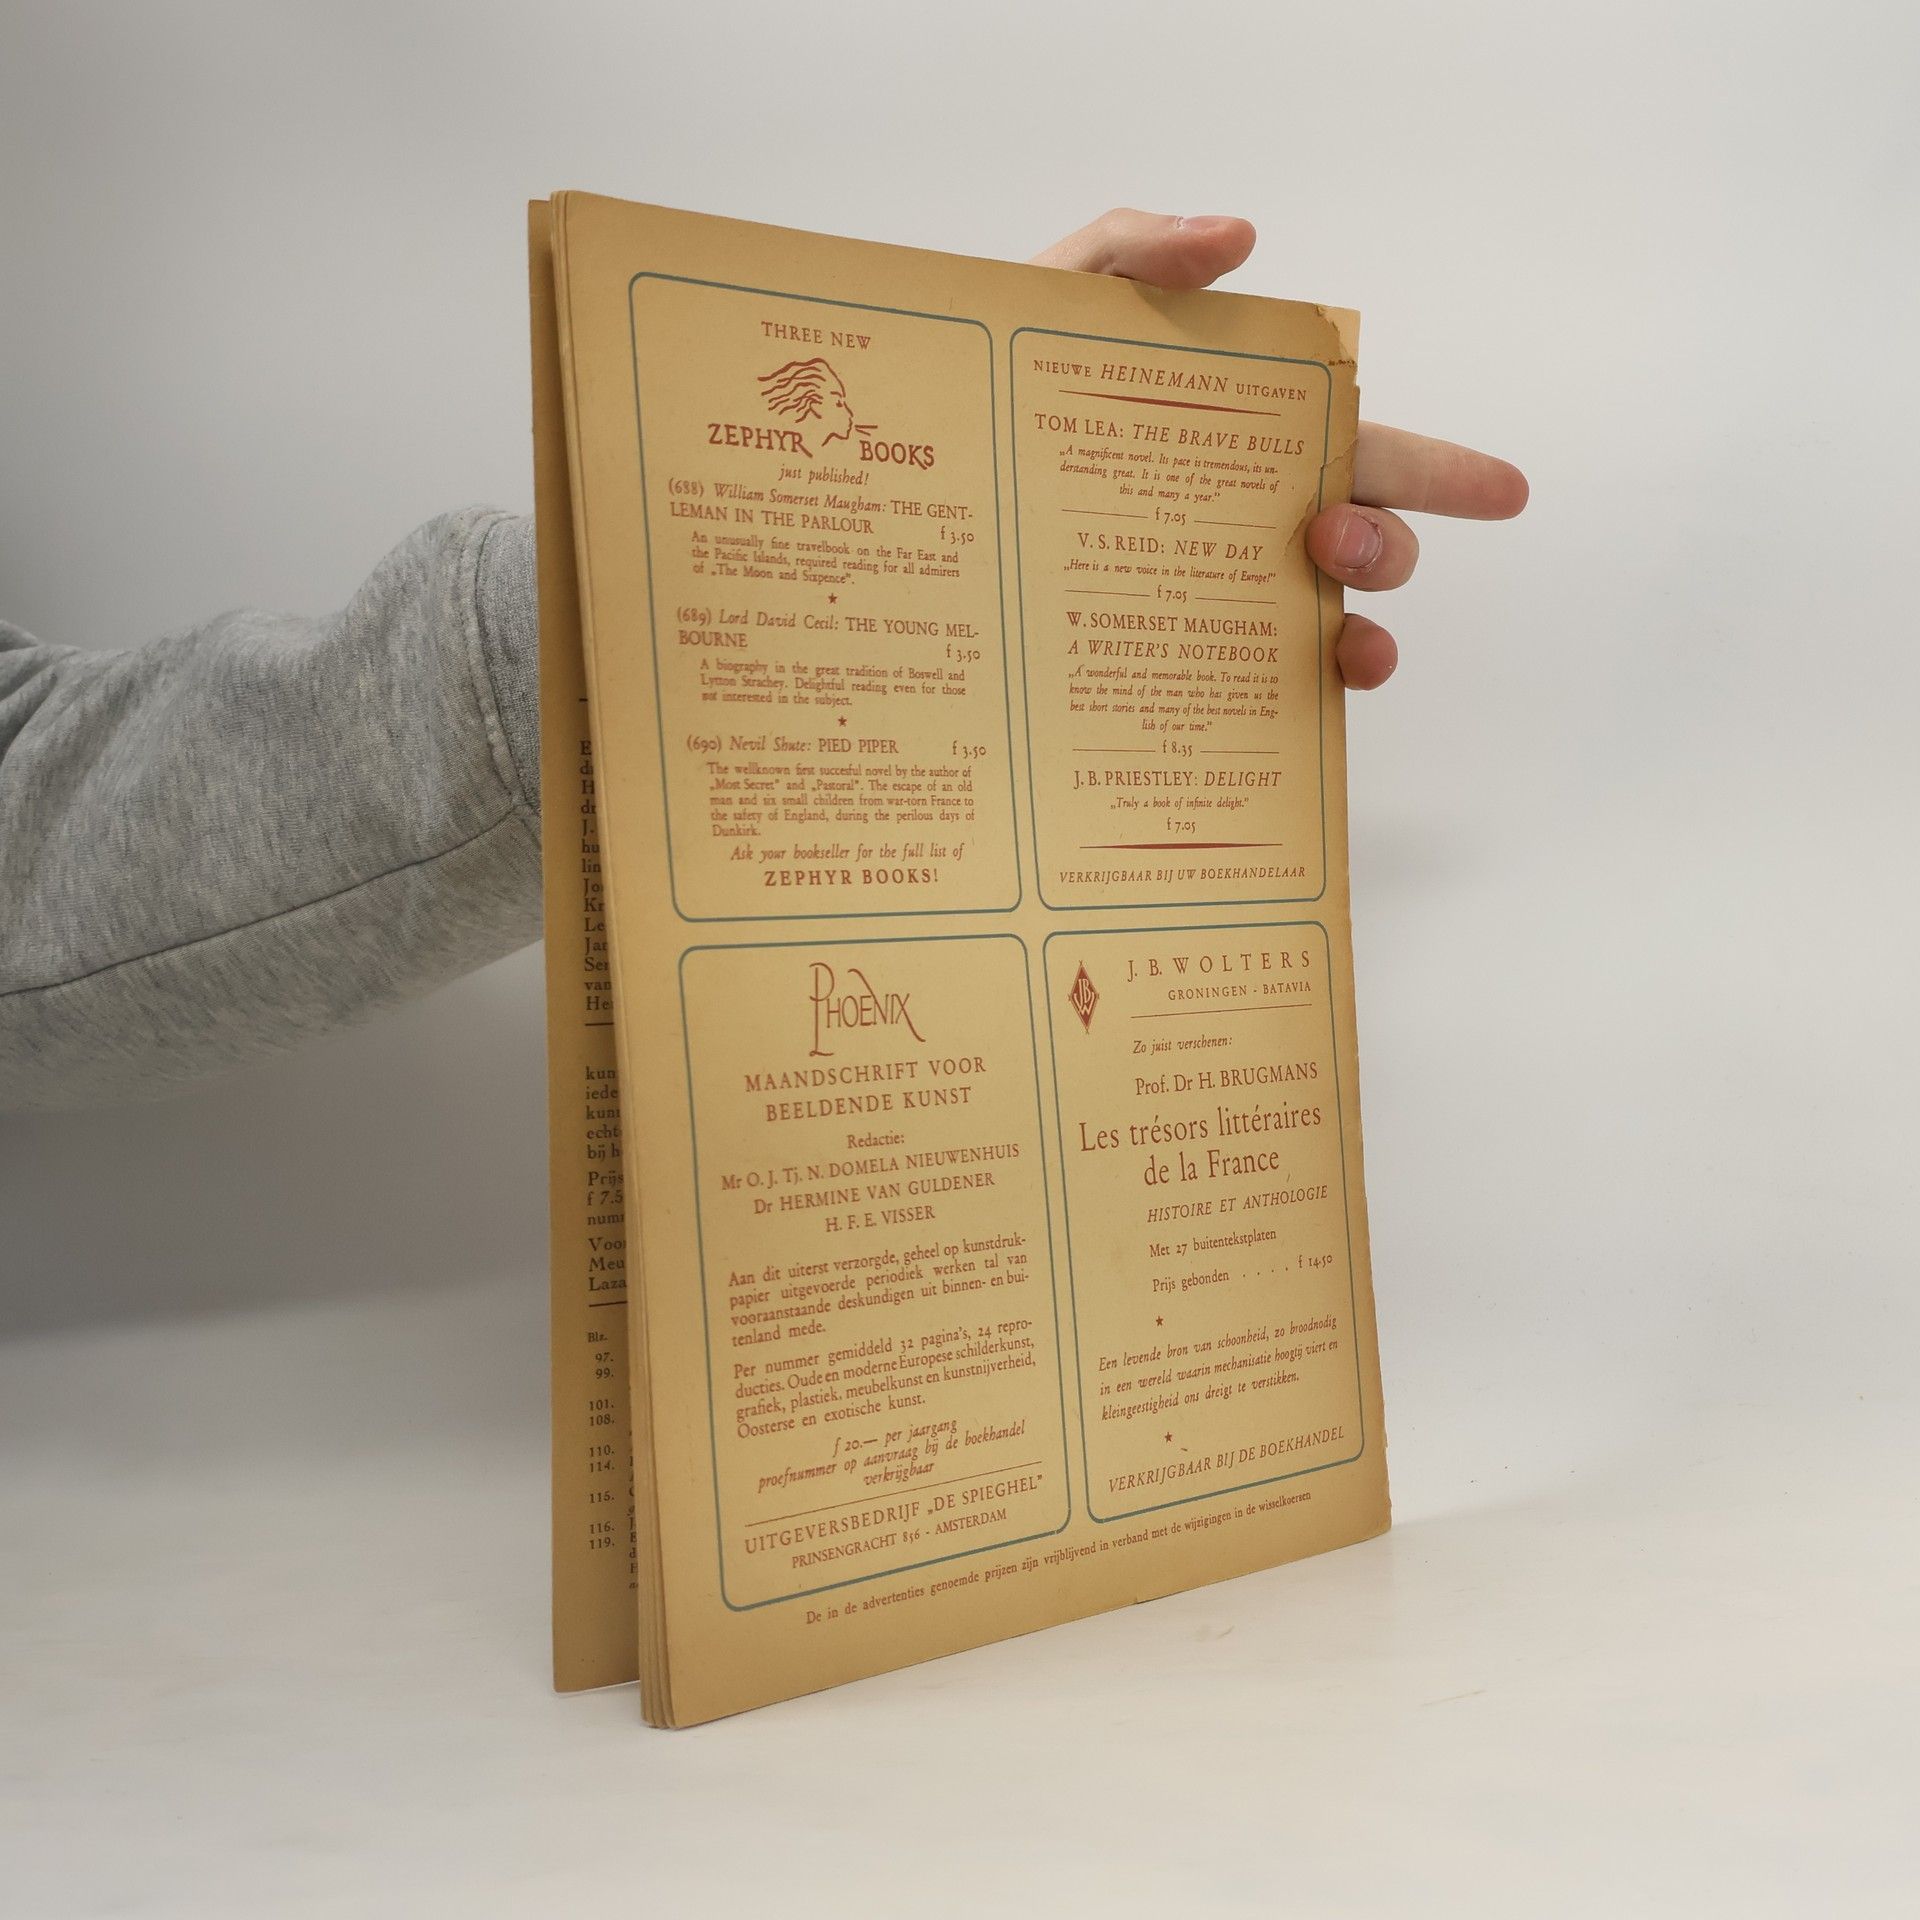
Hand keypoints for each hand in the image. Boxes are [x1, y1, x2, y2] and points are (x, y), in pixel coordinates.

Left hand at [1029, 208, 1528, 689]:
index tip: (1508, 493)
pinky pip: (1264, 703)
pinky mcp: (1172, 675)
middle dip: (1385, 545)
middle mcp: (1247, 533)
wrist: (907, 501)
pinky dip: (1303, 707)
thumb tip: (1239, 237)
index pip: (1363, 451)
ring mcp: (1215, 608)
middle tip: (1332, 536)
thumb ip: (1135, 250)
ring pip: (1330, 633)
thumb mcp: (1050, 305)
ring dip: (1357, 631)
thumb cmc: (983, 402)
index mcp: (1245, 447)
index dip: (1442, 474)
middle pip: (1366, 547)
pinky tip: (1298, 698)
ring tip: (1326, 625)